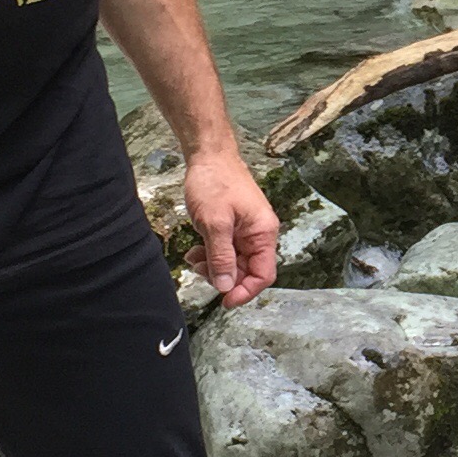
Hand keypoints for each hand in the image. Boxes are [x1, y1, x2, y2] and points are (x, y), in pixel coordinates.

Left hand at [182, 141, 279, 307]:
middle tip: (200, 271)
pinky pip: (225, 251)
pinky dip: (210, 256)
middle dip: (224, 277)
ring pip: (234, 263)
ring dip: (214, 267)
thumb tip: (225, 286)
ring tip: (194, 260)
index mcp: (263, 233)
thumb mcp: (215, 223)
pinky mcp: (232, 227)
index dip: (244, 291)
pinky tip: (194, 252)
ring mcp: (245, 231)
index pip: (263, 275)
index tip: (223, 301)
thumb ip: (221, 256)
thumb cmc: (215, 183)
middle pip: (247, 271)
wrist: (208, 155)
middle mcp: (259, 234)